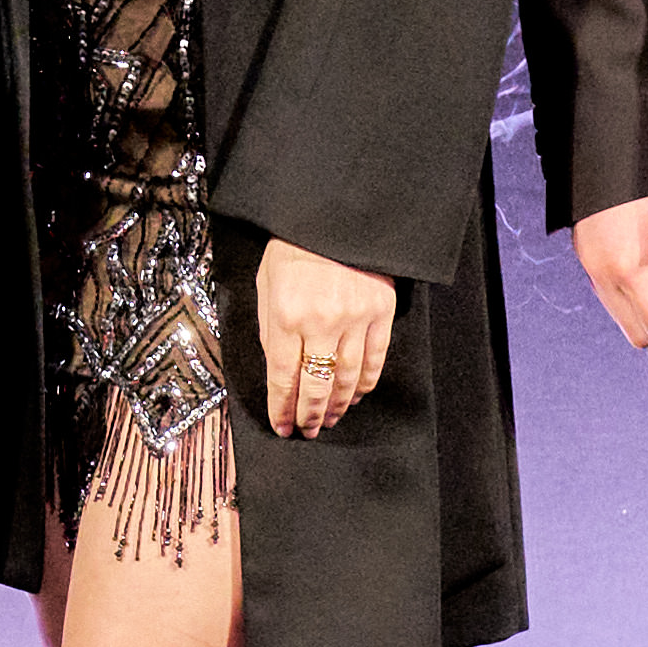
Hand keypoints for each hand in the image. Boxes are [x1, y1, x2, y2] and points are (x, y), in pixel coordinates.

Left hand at [254, 236, 397, 437]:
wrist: (334, 215)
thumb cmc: (293, 247)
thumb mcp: (266, 284)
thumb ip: (269, 328)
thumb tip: (278, 371)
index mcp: (285, 315)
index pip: (282, 377)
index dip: (282, 408)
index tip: (282, 427)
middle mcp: (320, 323)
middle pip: (314, 386)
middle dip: (308, 415)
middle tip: (306, 431)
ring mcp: (355, 319)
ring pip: (345, 379)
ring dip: (336, 406)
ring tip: (328, 420)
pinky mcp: (381, 313)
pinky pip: (374, 360)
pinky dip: (363, 385)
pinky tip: (353, 397)